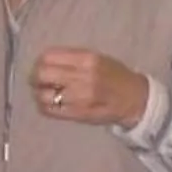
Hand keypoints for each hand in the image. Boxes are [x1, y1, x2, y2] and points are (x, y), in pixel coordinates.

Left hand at [30, 45, 149, 128]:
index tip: (41, 64)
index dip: (40, 61)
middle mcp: (82, 77)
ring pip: (43, 94)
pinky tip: (50, 103)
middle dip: (36, 77)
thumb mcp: (98, 58)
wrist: (134, 99)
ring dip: (40, 93)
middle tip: (40, 79)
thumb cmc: (115, 76)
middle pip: (43, 74)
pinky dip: (45, 106)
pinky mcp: (77, 114)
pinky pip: (50, 110)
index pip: (48, 57)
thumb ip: (72, 58)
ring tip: (46, 92)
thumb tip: (44, 60)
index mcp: (87, 59)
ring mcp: (79, 98)